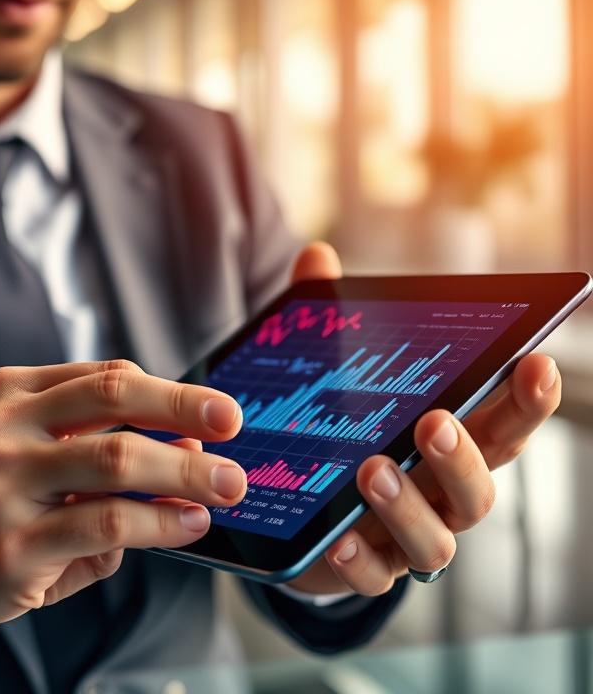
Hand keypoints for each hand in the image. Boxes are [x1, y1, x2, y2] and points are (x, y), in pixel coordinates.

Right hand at [0, 361, 248, 634]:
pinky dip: (158, 524)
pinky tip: (186, 525)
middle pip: (115, 399)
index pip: (108, 376)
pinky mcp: (12, 545)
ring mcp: (3, 485)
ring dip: (183, 473)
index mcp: (12, 392)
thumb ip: (98, 440)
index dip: (173, 392)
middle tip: (232, 430)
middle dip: (185, 409)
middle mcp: (4, 428)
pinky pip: (104, 525)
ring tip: (224, 488)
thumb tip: (187, 450)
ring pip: (115, 460)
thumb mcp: (27, 445)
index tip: (219, 411)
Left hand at [284, 243, 561, 594]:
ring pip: (436, 542)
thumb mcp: (329, 375)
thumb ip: (329, 321)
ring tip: (371, 470)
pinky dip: (361, 560)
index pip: (503, 424)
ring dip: (408, 505)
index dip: (527, 399)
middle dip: (463, 455)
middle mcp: (442, 497)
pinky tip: (338, 536)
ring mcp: (406, 539)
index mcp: (449, 444)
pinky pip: (375, 578)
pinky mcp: (366, 569)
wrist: (299, 512)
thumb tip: (316, 256)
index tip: (536, 361)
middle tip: (435, 422)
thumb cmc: (338, 432)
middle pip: (480, 487)